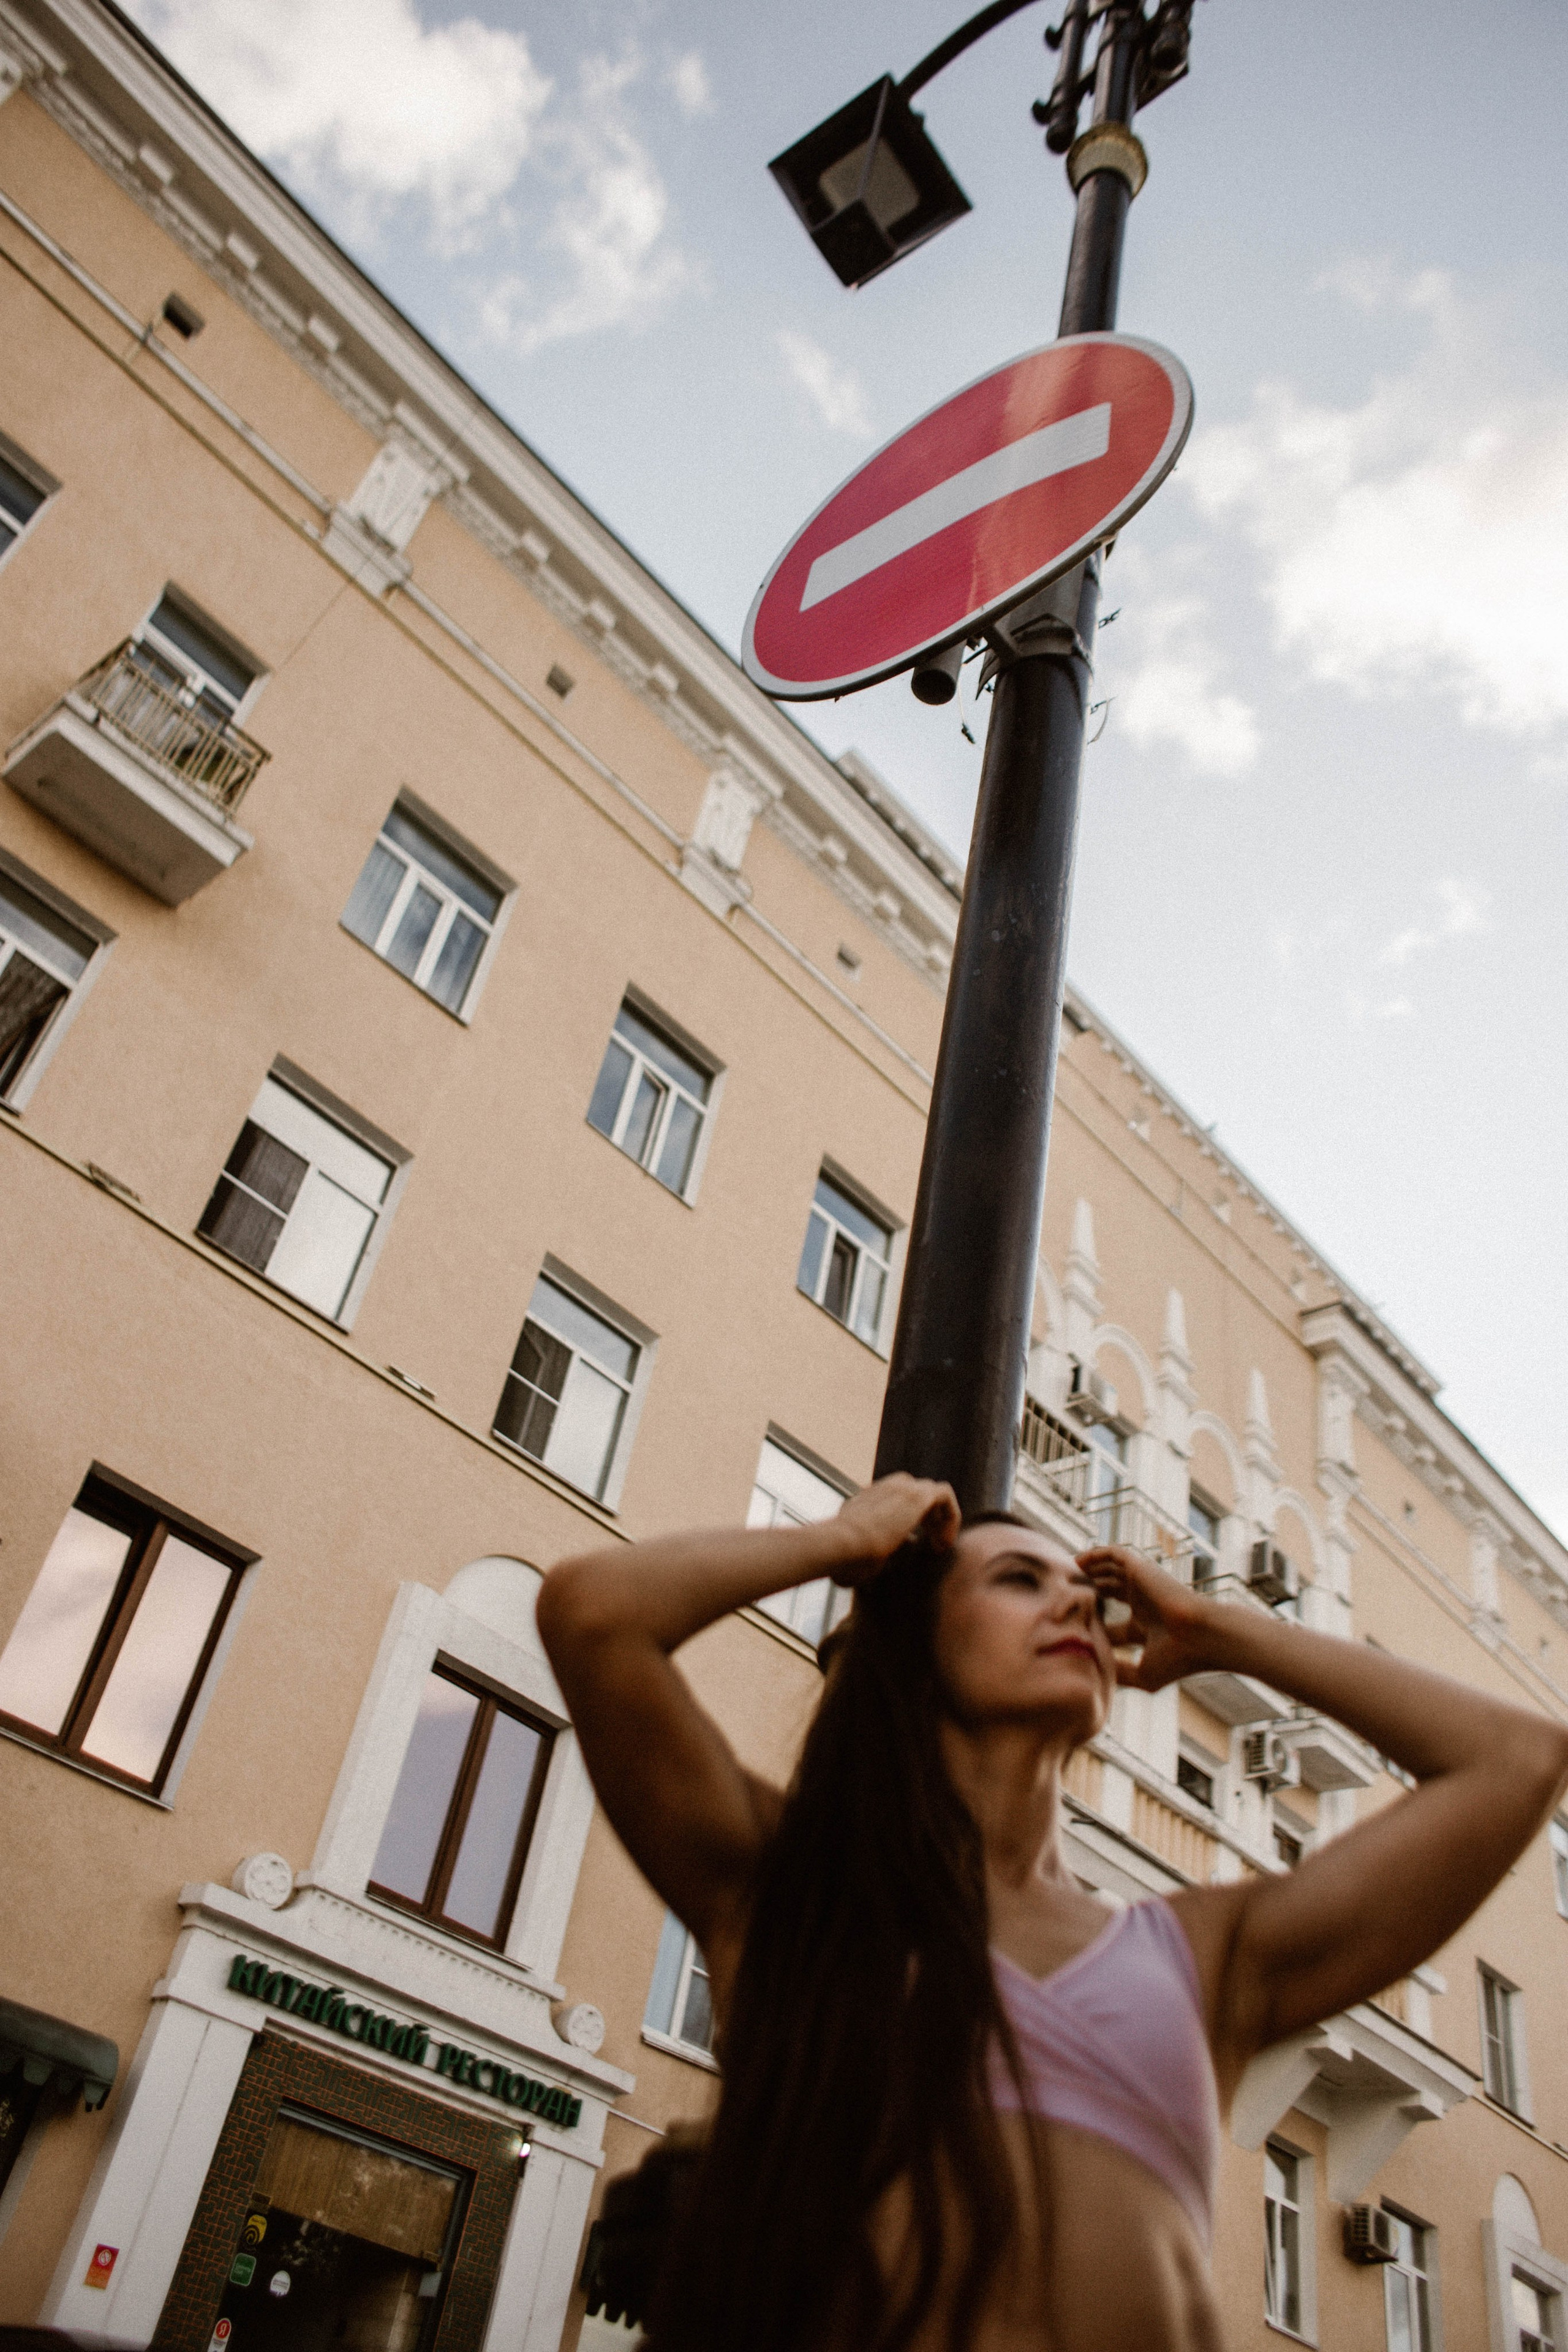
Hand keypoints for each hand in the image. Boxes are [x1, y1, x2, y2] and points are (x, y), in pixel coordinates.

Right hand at [831, 1474, 960, 1587]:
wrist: (842, 1543)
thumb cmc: (843, 1558)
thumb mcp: (852, 1557)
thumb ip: (863, 1560)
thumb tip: (865, 1575)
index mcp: (864, 1501)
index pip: (892, 1502)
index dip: (906, 1523)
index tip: (912, 1547)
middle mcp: (881, 1489)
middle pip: (914, 1493)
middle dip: (926, 1517)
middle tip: (931, 1544)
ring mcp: (899, 1488)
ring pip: (931, 1493)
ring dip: (940, 1518)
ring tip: (941, 1545)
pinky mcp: (917, 1494)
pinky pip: (944, 1495)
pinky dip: (950, 1516)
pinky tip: (945, 1542)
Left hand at [1076, 1545, 1219, 1690]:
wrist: (1201, 1637)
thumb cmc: (1179, 1658)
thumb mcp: (1144, 1673)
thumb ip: (1119, 1673)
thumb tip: (1097, 1678)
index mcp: (1145, 1626)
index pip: (1112, 1625)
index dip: (1092, 1627)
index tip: (1069, 1631)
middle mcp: (1143, 1603)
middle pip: (1108, 1593)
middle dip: (1085, 1594)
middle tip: (1060, 1597)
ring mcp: (1142, 1584)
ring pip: (1110, 1570)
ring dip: (1088, 1571)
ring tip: (1064, 1574)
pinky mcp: (1141, 1569)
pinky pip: (1115, 1554)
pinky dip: (1096, 1554)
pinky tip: (1077, 1560)